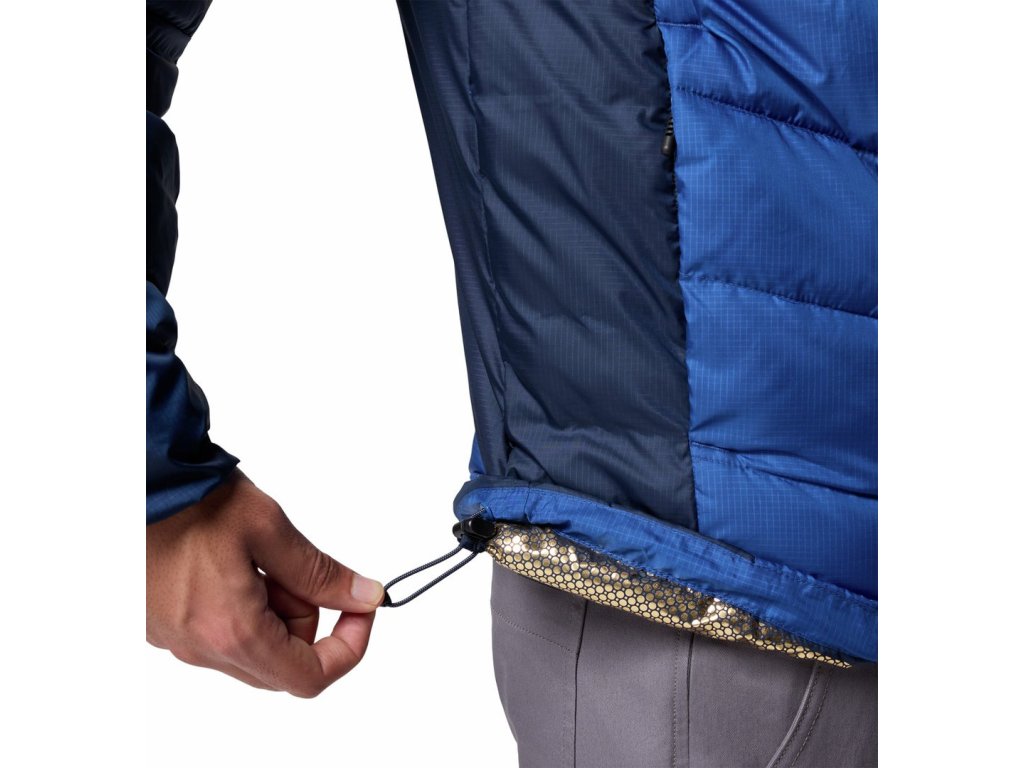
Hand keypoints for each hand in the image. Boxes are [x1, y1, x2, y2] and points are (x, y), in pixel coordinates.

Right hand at [147, 469, 382, 696]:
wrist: (135, 481)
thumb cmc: (194, 500)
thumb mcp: (270, 528)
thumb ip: (320, 574)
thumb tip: (366, 598)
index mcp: (232, 632)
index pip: (309, 677)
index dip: (348, 647)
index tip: (359, 607)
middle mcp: (200, 649)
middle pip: (282, 663)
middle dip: (304, 616)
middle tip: (292, 566)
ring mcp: (177, 641)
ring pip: (252, 647)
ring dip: (273, 608)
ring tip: (256, 555)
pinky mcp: (164, 625)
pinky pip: (221, 633)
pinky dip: (243, 604)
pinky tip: (230, 561)